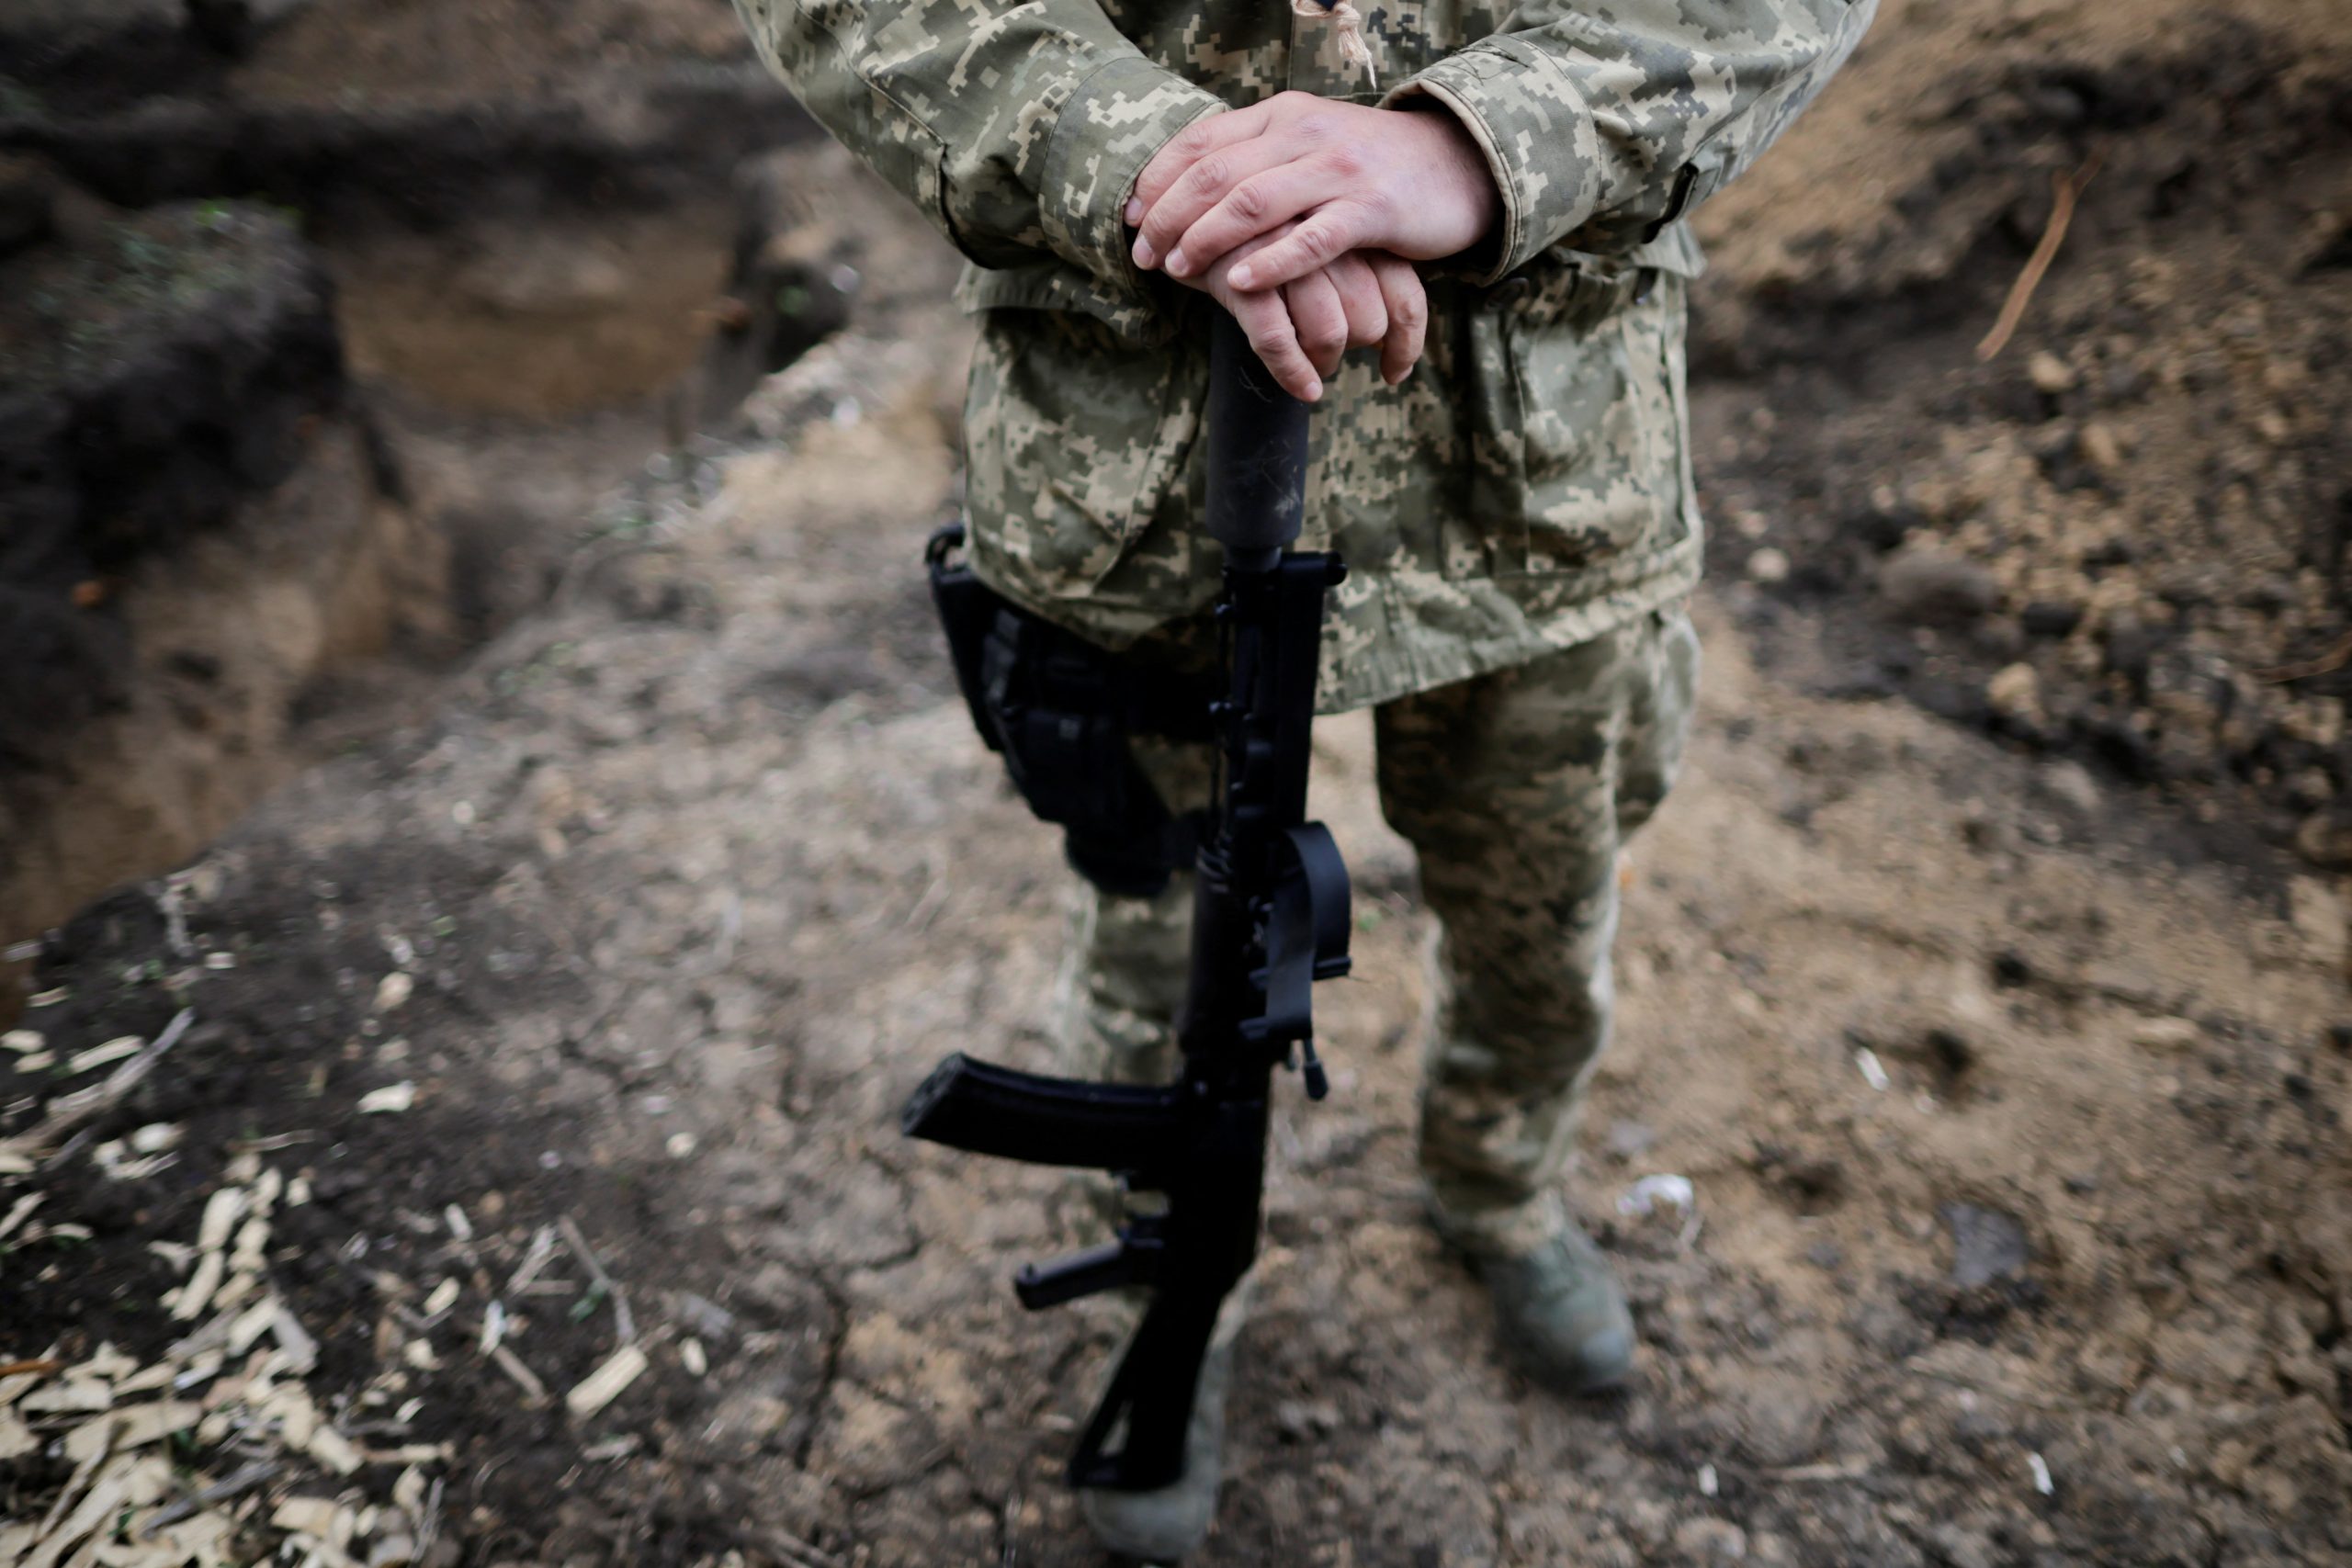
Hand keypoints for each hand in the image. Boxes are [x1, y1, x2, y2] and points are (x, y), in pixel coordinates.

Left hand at [1126, 92, 1499, 293]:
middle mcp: (1303, 134)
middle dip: (1168, 215)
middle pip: (1216, 173)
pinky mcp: (1371, 210)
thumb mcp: (1307, 146)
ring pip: (1253, 202)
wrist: (1455, 165)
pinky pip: (1311, 238)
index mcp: (1280, 116)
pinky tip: (1239, 283)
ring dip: (1206, 238)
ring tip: (1178, 269)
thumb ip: (1257, 160)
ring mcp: (1338, 170)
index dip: (1157, 180)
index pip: (1201, 142)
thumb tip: (1189, 191)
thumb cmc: (1369, 167)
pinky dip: (1270, 262)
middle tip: (1141, 255)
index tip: (1127, 218)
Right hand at [1175, 227, 1427, 401]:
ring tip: (1316, 367)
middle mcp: (1323, 231)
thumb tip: (1389, 332)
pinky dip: (1294, 372)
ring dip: (1327, 362)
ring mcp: (1282, 252)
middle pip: (1371, 314)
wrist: (1180, 196)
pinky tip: (1304, 390)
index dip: (1407, 338)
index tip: (1395, 369)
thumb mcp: (1313, 236)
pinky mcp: (1241, 275)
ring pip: (1331, 329)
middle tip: (1337, 357)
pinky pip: (1279, 338)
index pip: (1404, 287)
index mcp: (1348, 215)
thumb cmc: (1259, 226)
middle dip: (1360, 350)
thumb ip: (1351, 266)